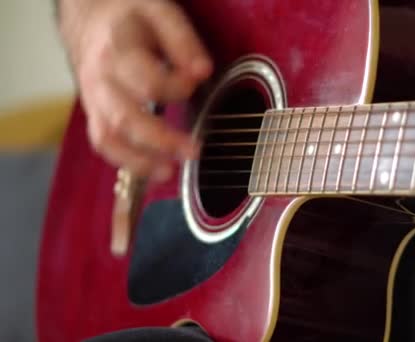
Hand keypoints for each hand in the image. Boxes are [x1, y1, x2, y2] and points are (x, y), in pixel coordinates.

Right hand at [58, 0, 212, 180]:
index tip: (198, 82)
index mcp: (118, 50)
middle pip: (125, 118)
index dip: (176, 87)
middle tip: (193, 150)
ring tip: (169, 172)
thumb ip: (182, 41)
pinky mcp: (95, 113)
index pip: (147, 80)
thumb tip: (203, 71)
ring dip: (139, 161)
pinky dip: (127, 162)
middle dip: (161, 140)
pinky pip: (104, 143)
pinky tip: (153, 170)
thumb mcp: (159, 12)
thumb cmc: (128, 16)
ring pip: (109, 137)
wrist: (90, 18)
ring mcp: (94, 99)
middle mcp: (101, 79)